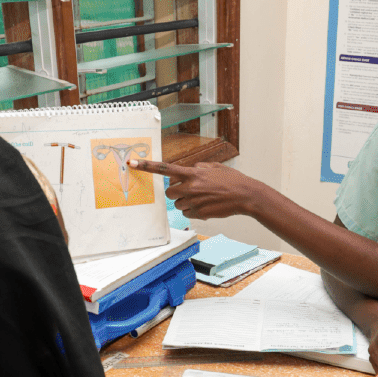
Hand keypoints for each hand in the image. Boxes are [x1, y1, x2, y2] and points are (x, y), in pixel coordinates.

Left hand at [128, 159, 267, 219]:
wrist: (245, 195)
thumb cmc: (231, 180)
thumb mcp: (214, 167)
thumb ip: (197, 168)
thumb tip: (188, 171)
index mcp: (192, 173)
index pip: (164, 169)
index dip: (146, 166)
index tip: (132, 163)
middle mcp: (190, 187)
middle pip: (169, 193)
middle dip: (176, 192)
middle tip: (189, 190)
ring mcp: (194, 202)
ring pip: (178, 204)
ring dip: (186, 202)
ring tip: (203, 198)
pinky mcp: (198, 213)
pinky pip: (186, 213)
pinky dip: (193, 211)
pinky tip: (206, 205)